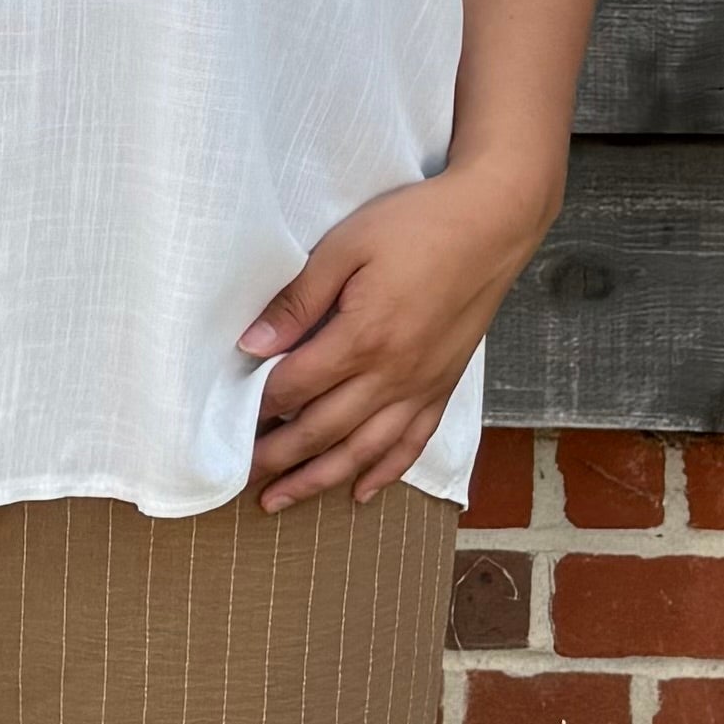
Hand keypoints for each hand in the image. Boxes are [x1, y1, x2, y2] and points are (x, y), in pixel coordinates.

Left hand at [234, 159, 556, 512]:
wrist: (493, 222)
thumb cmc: (417, 225)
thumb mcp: (346, 246)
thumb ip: (298, 300)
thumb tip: (253, 345)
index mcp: (363, 337)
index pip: (295, 387)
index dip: (258, 407)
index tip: (230, 419)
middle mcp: (393, 374)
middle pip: (322, 430)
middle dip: (277, 457)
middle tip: (242, 477)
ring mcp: (422, 386)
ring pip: (363, 451)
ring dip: (319, 480)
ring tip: (281, 501)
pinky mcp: (444, 386)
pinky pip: (412, 443)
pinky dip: (385, 472)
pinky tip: (360, 492)